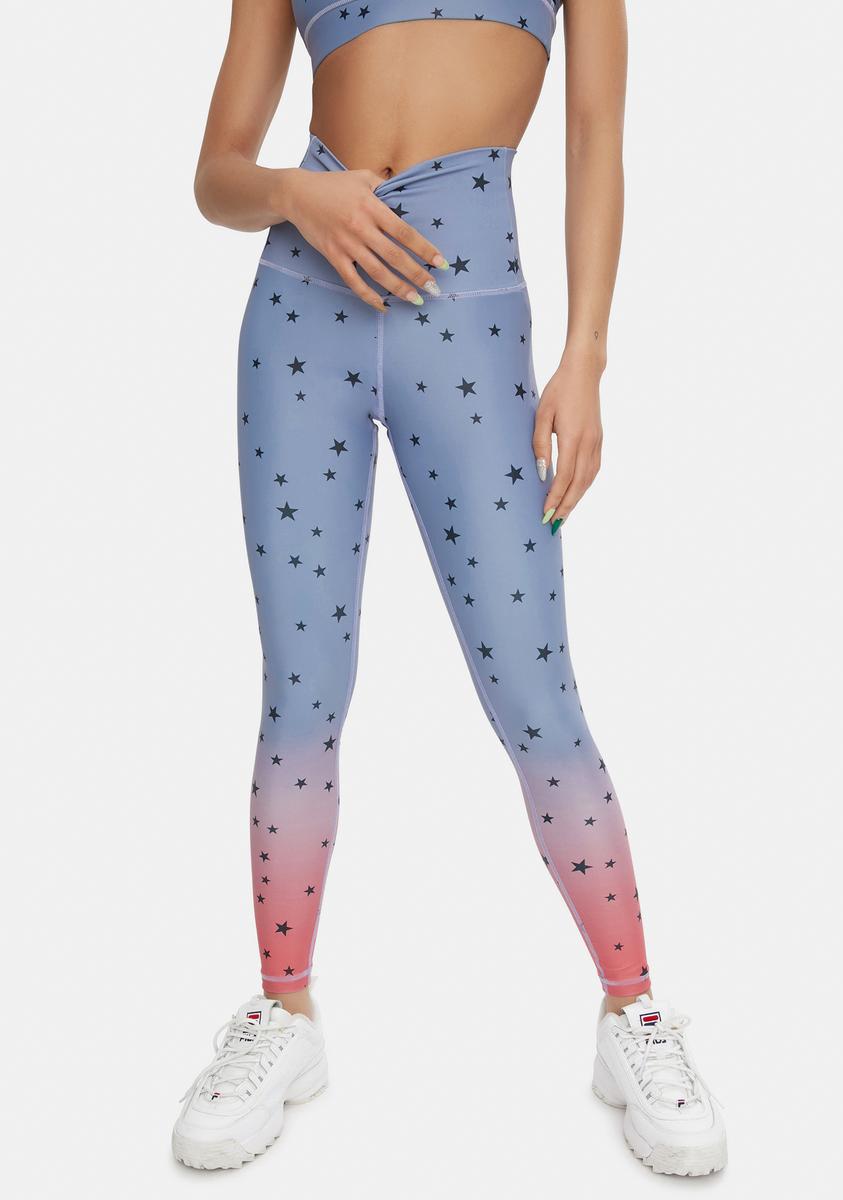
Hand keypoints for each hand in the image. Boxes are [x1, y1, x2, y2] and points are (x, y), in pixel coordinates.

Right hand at [281, 168, 448, 311]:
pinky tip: (383, 306)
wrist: (297, 194)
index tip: (441, 263)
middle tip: (434, 289)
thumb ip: (386, 186)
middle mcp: (361, 227)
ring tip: (416, 300)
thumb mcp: (363, 177)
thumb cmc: (334, 185)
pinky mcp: (333, 256)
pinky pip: (354, 282)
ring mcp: (346, 244)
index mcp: (372, 207)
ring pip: (377, 272)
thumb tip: (408, 192)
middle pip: (395, 256)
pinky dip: (369, 296)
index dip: (425, 249)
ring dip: (399, 289)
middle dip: (417, 275)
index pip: (405, 232)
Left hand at [532, 352, 603, 527]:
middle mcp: (589, 444)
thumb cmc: (559, 390)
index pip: (563, 478)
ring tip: (564, 514)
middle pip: (578, 484)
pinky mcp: (599, 440)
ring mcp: (597, 442)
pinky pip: (594, 469)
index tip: (545, 514)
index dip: (554, 498)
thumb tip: (541, 473)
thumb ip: (540, 444)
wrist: (584, 372)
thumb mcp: (542, 414)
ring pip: (588, 479)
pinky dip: (585, 485)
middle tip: (554, 524)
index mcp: (573, 438)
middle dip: (566, 506)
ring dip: (576, 499)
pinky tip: (576, 492)